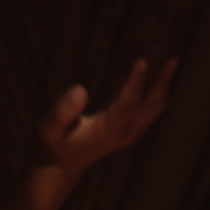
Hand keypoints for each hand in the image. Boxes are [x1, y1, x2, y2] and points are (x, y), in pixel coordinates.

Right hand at [37, 58, 176, 178]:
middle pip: (151, 105)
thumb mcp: (48, 129)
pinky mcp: (136, 126)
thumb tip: (81, 89)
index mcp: (106, 133)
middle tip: (158, 46)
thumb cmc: (54, 142)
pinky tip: (154, 59)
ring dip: (161, 75)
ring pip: (157, 102)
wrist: (63, 164)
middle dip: (159, 76)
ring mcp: (134, 131)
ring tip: (156, 45)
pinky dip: (157, 81)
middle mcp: (126, 133)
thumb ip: (61, 112)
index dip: (136, 84)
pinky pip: (154, 103)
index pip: (127, 107)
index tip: (143, 60)